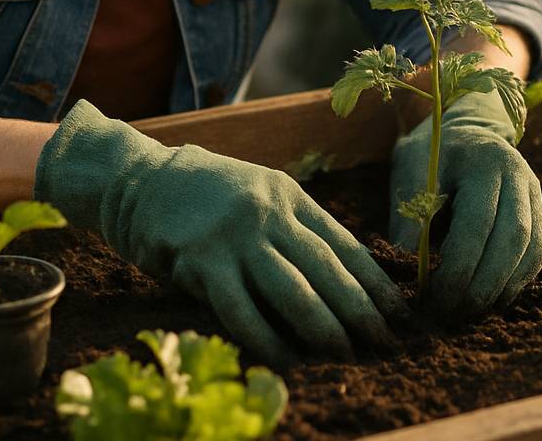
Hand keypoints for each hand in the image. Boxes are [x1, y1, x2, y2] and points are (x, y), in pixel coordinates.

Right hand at [35, 100, 406, 366]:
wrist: (140, 180)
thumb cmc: (208, 196)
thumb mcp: (261, 195)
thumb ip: (296, 228)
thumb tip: (346, 278)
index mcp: (290, 196)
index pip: (345, 243)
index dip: (376, 282)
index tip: (401, 312)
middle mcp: (269, 213)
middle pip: (327, 269)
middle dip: (361, 311)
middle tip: (385, 344)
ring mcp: (236, 236)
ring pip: (293, 291)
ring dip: (324, 330)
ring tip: (346, 356)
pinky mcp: (201, 260)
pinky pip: (242, 311)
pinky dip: (267, 341)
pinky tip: (286, 362)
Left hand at [388, 87, 541, 316]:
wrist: (462, 131)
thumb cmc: (429, 154)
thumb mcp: (410, 176)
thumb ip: (410, 223)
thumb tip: (408, 278)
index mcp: (485, 161)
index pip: (478, 224)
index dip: (457, 269)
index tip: (431, 298)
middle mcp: (520, 175)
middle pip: (513, 241)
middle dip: (482, 287)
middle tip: (451, 316)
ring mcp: (536, 193)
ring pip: (531, 251)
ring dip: (501, 289)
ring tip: (469, 315)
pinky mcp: (541, 211)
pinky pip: (537, 255)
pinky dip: (515, 282)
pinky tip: (490, 300)